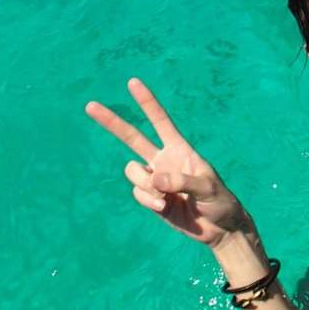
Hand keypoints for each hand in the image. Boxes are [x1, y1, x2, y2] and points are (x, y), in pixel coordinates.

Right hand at [86, 78, 248, 247]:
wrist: (218, 227)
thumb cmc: (219, 201)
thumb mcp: (208, 188)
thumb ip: (182, 181)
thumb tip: (155, 178)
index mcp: (180, 149)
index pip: (160, 121)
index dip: (147, 102)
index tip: (133, 82)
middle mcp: (164, 160)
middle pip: (132, 138)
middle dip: (112, 122)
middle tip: (89, 105)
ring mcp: (155, 179)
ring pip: (133, 172)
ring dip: (147, 186)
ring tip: (168, 198)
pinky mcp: (150, 198)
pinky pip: (138, 194)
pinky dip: (148, 201)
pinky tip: (165, 207)